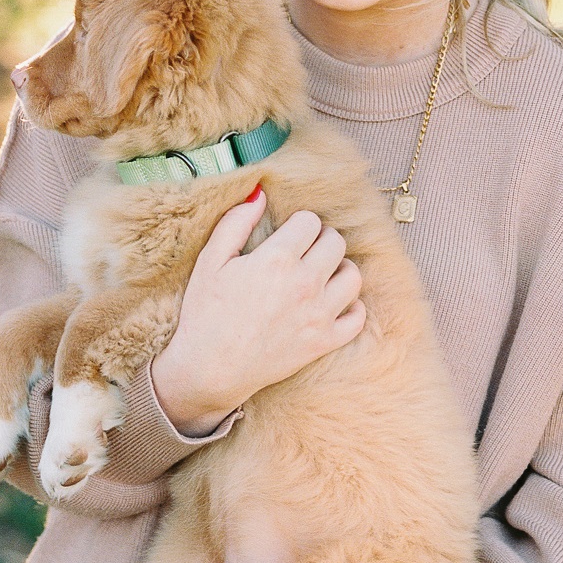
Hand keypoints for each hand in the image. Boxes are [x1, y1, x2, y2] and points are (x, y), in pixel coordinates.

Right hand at [153, 187, 364, 434]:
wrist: (209, 369)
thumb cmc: (205, 313)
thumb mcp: (210, 262)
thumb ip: (235, 223)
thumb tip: (259, 193)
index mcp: (277, 260)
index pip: (310, 222)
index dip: (299, 224)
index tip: (289, 234)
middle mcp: (305, 283)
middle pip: (335, 243)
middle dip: (321, 241)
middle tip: (305, 251)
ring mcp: (319, 314)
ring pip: (353, 275)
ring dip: (339, 269)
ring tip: (321, 273)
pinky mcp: (324, 341)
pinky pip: (357, 317)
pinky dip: (351, 307)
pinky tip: (333, 303)